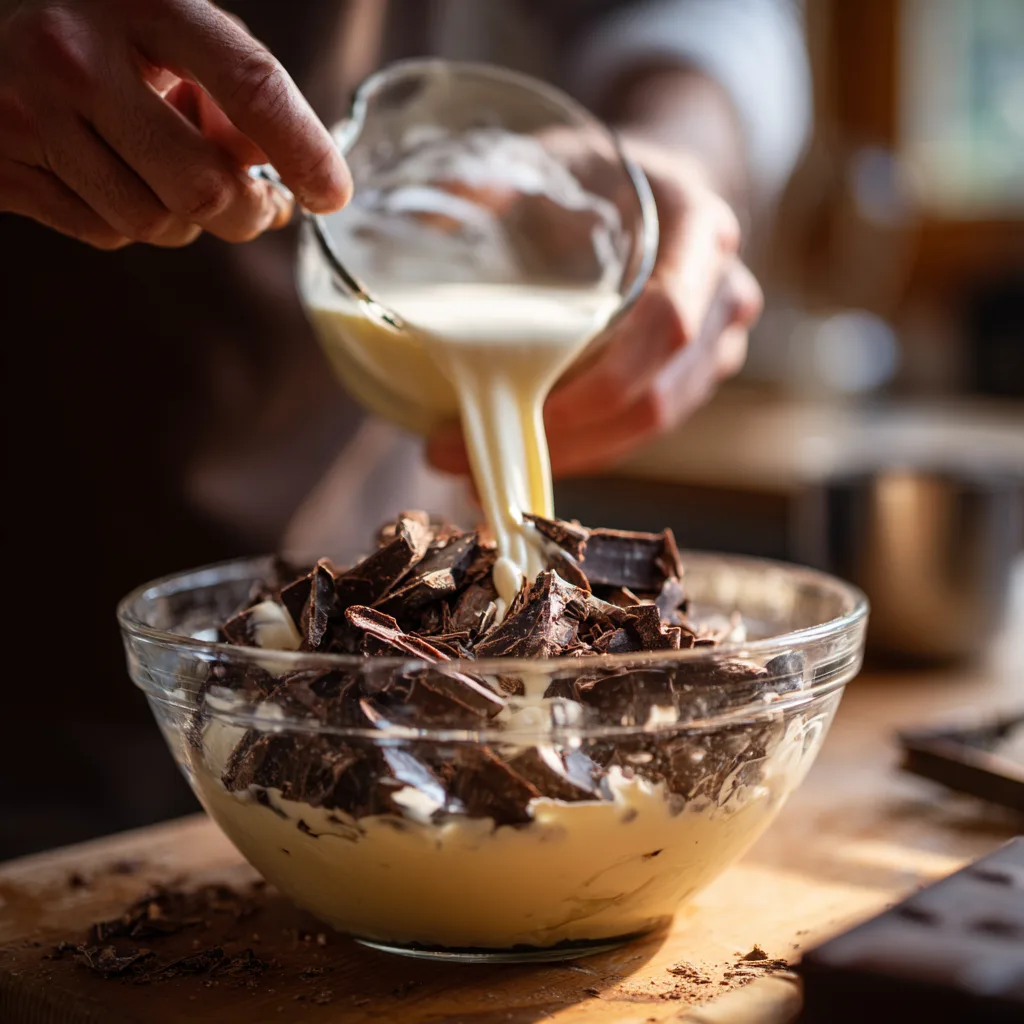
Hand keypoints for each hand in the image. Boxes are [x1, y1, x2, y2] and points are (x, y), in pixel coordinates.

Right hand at [0, 0, 350, 248]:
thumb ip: (236, 90)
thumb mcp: (174, 29)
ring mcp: (29, 114)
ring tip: (161, 167)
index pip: (251, 85)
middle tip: (258, 205)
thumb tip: (271, 170)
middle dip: (245, 213)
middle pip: (203, 189)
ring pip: (153, 224)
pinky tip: (111, 174)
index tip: (331, 195)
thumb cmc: (100, 28)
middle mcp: (77, 55)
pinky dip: (125, 222)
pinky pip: (102, 234)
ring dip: (181, 218)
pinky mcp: (1, 166)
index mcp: (143, 2)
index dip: (304, 150)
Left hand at [428, 140, 761, 476]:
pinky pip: (639, 429)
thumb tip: (425, 224)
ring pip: (649, 427)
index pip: (667, 323)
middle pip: (656, 397)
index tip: (526, 408)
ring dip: (568, 457)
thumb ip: (497, 184)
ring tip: (476, 469)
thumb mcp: (560, 157)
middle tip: (462, 454)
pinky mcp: (693, 379)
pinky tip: (519, 457)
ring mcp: (715, 345)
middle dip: (565, 440)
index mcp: (700, 234)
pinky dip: (582, 450)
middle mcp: (723, 296)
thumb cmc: (609, 174)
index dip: (603, 381)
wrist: (666, 187)